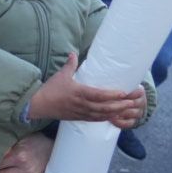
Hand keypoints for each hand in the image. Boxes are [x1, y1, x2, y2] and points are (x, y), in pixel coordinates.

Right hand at [27, 53, 146, 122]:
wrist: (38, 105)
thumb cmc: (50, 90)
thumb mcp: (61, 75)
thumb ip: (70, 64)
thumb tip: (74, 53)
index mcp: (78, 92)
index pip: (98, 95)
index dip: (112, 95)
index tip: (123, 93)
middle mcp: (82, 104)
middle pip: (104, 107)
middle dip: (120, 105)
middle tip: (133, 102)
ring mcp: (81, 112)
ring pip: (102, 115)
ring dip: (116, 112)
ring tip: (128, 109)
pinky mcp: (79, 118)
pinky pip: (96, 119)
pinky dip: (107, 118)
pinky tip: (115, 115)